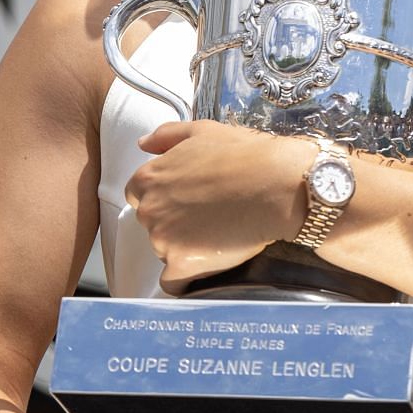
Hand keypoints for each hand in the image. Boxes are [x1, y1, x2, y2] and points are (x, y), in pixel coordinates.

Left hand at [124, 121, 314, 290]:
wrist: (274, 185)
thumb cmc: (242, 154)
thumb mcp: (201, 131)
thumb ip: (166, 136)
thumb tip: (142, 144)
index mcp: (148, 178)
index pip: (138, 194)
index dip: (163, 197)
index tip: (187, 199)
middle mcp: (148, 210)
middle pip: (151, 222)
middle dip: (173, 221)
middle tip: (207, 216)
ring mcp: (163, 240)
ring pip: (164, 250)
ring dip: (183, 247)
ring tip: (216, 237)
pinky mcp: (182, 264)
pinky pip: (172, 282)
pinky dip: (185, 279)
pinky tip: (205, 269)